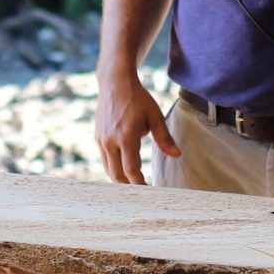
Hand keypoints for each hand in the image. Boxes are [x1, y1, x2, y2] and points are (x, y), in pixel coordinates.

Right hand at [95, 70, 180, 184]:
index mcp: (125, 137)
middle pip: (117, 175)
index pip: (131, 171)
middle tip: (143, 190)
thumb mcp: (155, 116)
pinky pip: (105, 159)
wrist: (115, 82)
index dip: (140, 184)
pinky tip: (125, 167)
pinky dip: (114, 167)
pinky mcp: (97, 137)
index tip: (150, 190)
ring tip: (135, 181)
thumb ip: (164, 138)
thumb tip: (177, 155)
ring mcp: (101, 140)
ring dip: (120, 178)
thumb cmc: (138, 98)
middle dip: (129, 186)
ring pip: (108, 169)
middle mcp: (110, 141)